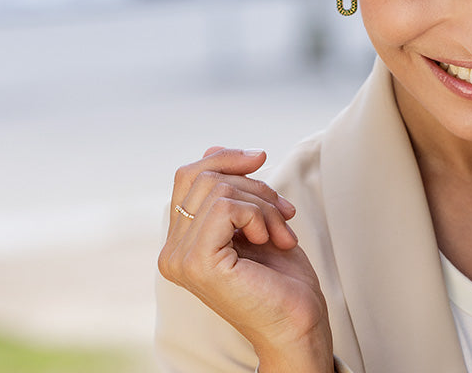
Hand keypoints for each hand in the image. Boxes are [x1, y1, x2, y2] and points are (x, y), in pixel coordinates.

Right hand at [158, 147, 333, 371]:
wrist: (300, 324)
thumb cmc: (282, 280)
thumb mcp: (254, 220)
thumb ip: (229, 190)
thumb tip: (213, 147)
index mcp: (180, 242)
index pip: (187, 176)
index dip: (225, 158)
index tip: (261, 158)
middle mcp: (171, 252)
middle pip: (202, 176)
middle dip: (254, 184)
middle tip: (285, 211)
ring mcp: (180, 259)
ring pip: (219, 190)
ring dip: (264, 204)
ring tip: (283, 232)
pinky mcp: (198, 263)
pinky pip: (226, 207)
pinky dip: (258, 215)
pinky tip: (270, 239)